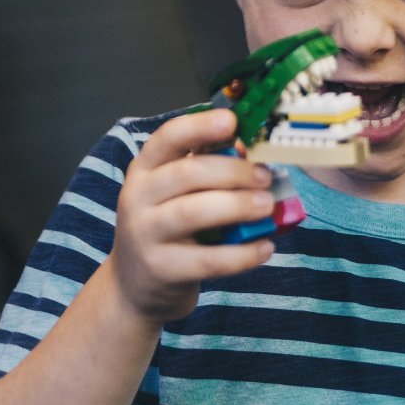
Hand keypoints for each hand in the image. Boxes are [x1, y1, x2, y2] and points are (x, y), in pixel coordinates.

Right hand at [105, 109, 275, 324]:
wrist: (137, 283)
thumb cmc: (169, 225)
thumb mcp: (179, 191)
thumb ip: (209, 165)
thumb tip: (249, 147)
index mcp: (146, 168)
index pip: (168, 137)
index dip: (200, 126)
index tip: (232, 121)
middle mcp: (138, 196)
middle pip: (187, 174)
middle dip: (233, 172)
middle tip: (265, 176)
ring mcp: (145, 234)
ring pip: (192, 213)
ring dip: (237, 206)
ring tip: (267, 206)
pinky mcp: (161, 269)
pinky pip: (207, 260)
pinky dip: (241, 254)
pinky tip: (265, 247)